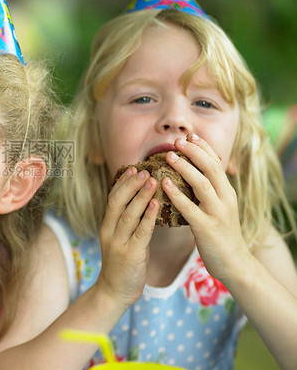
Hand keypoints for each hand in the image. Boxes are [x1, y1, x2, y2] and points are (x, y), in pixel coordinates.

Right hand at [97, 167, 157, 306]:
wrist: (114, 292)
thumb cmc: (122, 265)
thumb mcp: (121, 240)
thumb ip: (129, 223)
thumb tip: (145, 203)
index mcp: (107, 226)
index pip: (112, 198)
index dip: (122, 182)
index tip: (133, 168)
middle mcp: (109, 232)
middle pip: (117, 201)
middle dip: (131, 184)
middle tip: (145, 170)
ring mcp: (118, 243)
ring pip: (128, 214)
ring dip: (141, 196)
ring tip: (153, 181)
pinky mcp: (130, 255)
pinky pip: (141, 232)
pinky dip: (149, 216)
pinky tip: (157, 204)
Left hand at [162, 133, 250, 282]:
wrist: (234, 263)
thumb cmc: (221, 234)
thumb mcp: (219, 207)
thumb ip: (209, 191)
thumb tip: (192, 172)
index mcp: (227, 192)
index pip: (216, 163)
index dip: (203, 148)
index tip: (190, 135)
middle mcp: (225, 199)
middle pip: (211, 168)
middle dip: (194, 152)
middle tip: (177, 140)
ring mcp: (217, 213)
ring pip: (202, 184)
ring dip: (185, 168)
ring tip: (169, 156)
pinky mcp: (207, 228)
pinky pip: (190, 208)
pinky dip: (177, 195)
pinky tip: (164, 185)